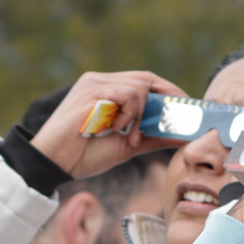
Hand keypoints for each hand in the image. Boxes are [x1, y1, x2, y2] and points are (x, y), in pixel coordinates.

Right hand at [30, 71, 188, 179]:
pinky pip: (126, 94)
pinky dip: (129, 114)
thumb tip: (182, 136)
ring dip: (141, 115)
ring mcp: (95, 84)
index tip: (187, 109)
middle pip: (147, 79)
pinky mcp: (91, 92)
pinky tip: (117, 130)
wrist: (55, 163)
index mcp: (108, 89)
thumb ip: (152, 138)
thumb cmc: (85, 154)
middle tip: (178, 120)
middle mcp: (101, 80)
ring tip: (128, 136)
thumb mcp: (127, 146)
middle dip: (168, 99)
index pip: (146, 82)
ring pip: (138, 87)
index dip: (169, 93)